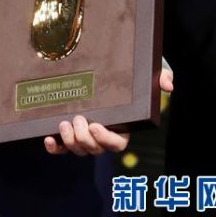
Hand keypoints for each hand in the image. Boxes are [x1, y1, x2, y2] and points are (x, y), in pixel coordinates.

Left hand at [44, 66, 173, 155]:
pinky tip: (47, 139)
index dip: (106, 140)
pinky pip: (61, 147)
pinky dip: (54, 147)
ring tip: (64, 123)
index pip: (117, 145)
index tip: (95, 126)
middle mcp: (103, 135)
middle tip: (78, 119)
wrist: (110, 66)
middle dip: (84, 139)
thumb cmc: (135, 72)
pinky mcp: (69, 131)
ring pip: (77, 149)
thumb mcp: (153, 69)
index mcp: (123, 128)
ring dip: (69, 142)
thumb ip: (163, 75)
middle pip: (94, 150)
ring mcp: (85, 135)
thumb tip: (168, 85)